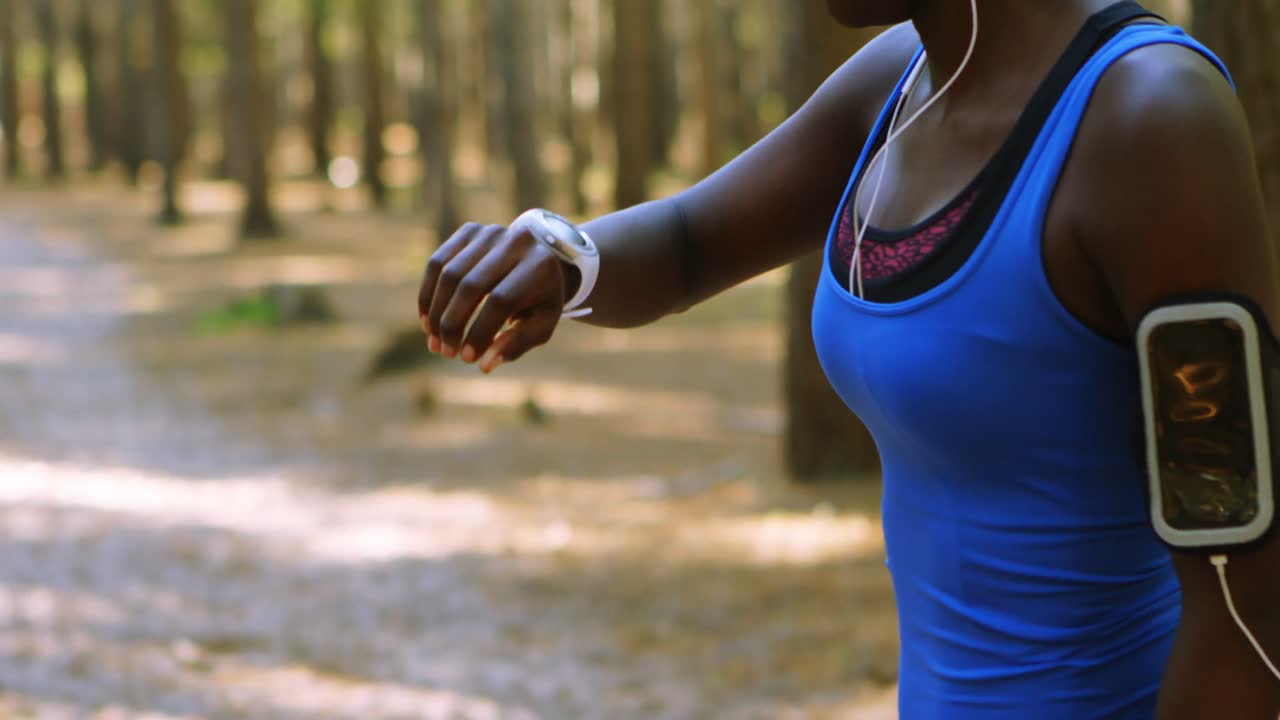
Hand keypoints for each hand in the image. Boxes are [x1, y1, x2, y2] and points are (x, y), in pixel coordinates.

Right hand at [417, 221, 568, 372]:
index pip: (501, 300)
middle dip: (453, 324)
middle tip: (446, 352)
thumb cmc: (542, 299)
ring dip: (436, 312)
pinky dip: (428, 293)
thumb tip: (484, 365)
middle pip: (471, 286)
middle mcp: (515, 242)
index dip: (480, 331)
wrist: (543, 258)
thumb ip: (516, 344)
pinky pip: (438, 262)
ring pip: (449, 274)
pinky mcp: (469, 231)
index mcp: (540, 266)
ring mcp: (490, 232)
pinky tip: (427, 320)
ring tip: (435, 342)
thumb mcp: (540, 325)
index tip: (468, 358)